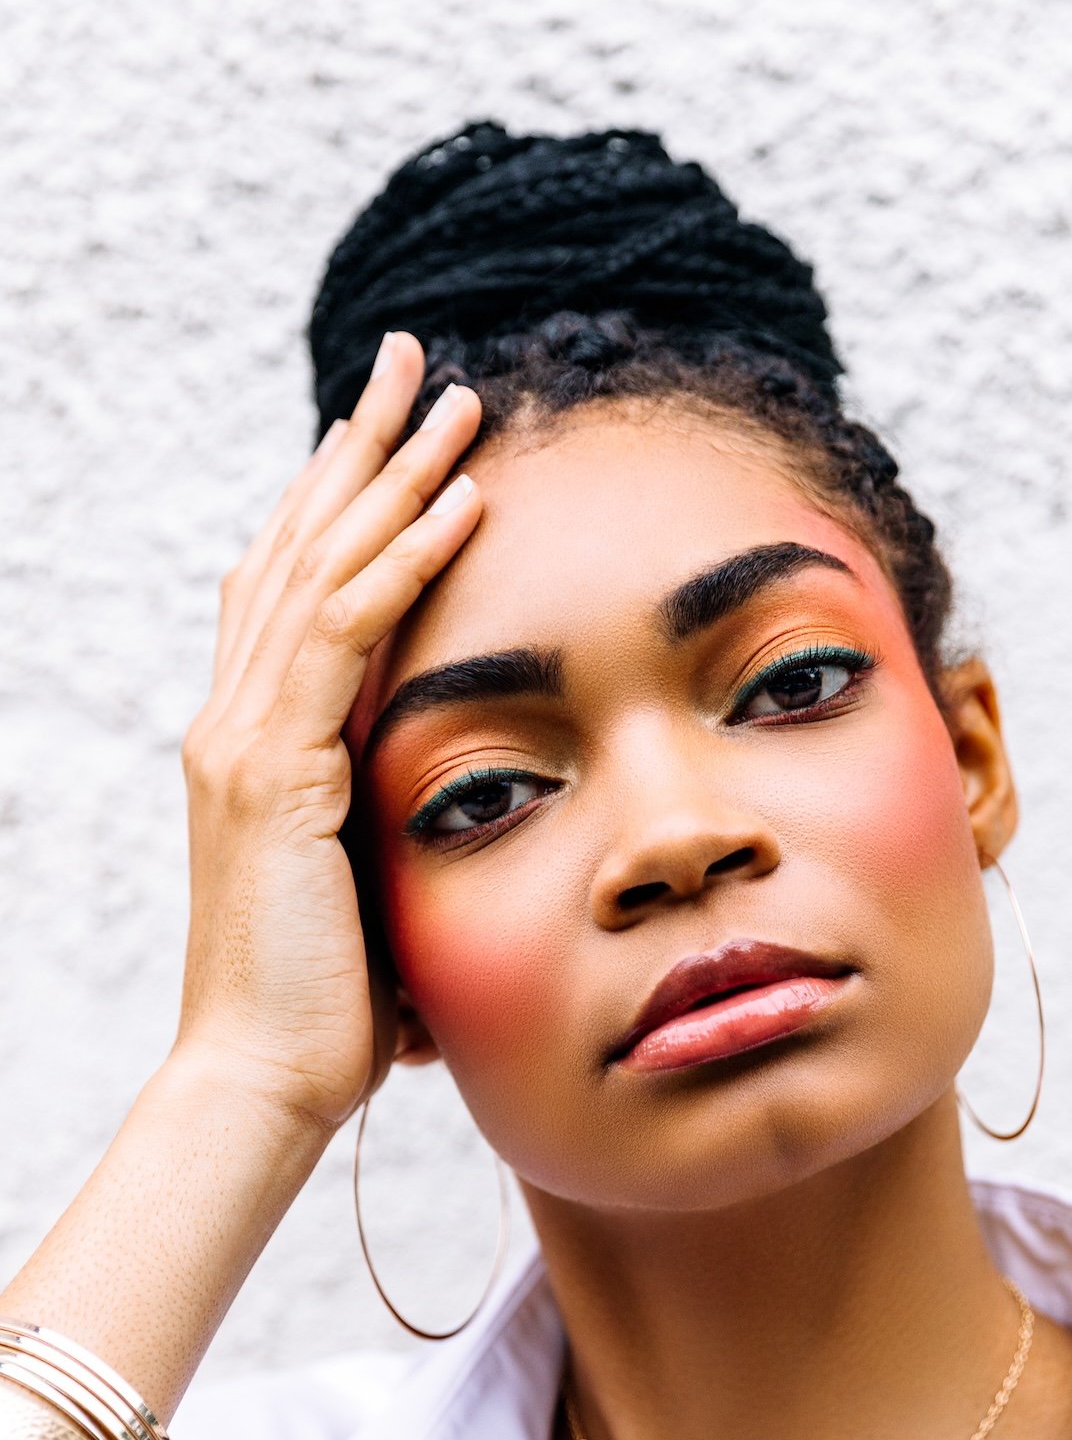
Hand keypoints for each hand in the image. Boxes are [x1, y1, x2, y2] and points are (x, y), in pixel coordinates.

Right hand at [173, 333, 481, 1135]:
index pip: (296, 588)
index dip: (344, 500)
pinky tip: (460, 502)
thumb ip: (395, 820)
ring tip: (452, 396)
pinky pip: (343, 636)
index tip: (396, 431)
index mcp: (259, 741)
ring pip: (321, 569)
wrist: (266, 1080)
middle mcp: (236, 720)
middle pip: (299, 547)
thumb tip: (467, 810)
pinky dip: (403, 562)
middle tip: (410, 359)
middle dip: (359, 447)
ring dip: (391, 475)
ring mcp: (244, 740)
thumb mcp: (370, 883)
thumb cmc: (330, 1004)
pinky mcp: (275, 770)